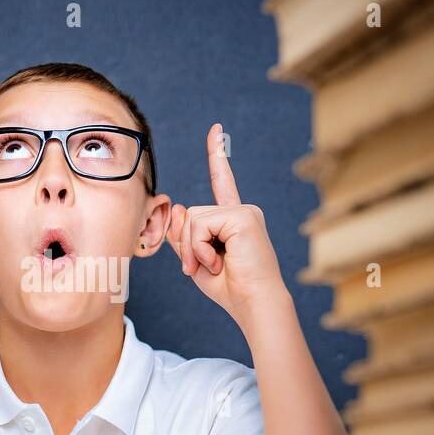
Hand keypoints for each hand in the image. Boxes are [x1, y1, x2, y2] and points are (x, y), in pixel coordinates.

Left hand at [165, 123, 287, 323]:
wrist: (253, 303)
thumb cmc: (229, 287)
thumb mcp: (196, 259)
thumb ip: (185, 235)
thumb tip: (180, 206)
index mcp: (234, 219)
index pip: (222, 182)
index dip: (218, 155)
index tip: (216, 130)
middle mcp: (242, 211)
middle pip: (191, 212)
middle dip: (187, 244)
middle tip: (202, 268)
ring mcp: (244, 212)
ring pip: (193, 218)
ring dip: (193, 248)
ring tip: (213, 266)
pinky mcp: (243, 217)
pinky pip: (201, 225)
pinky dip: (199, 248)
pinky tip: (217, 261)